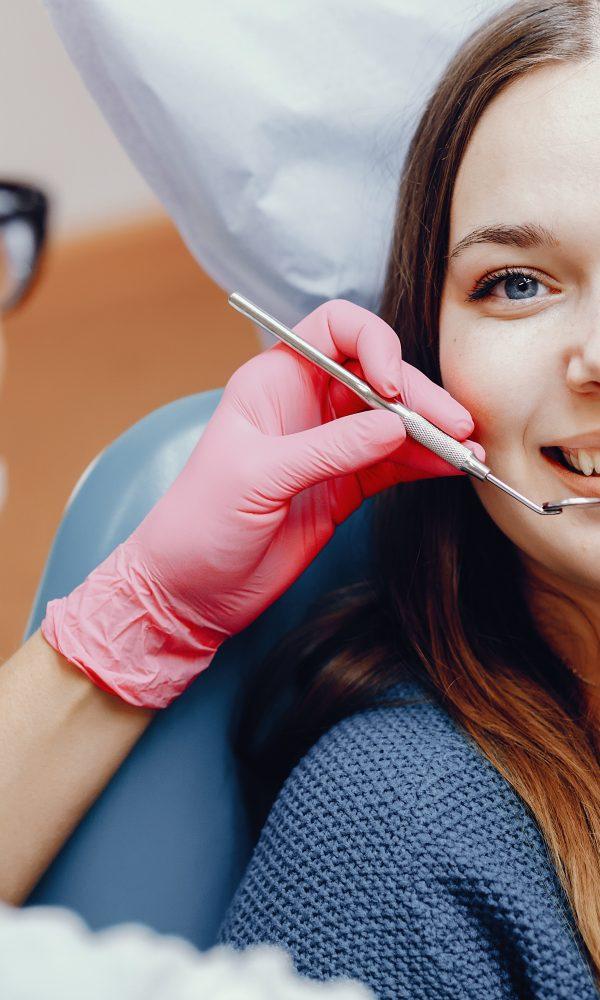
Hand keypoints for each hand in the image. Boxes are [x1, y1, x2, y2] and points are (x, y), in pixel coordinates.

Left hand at [42, 300, 484, 707]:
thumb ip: (328, 449)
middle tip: (456, 427)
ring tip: (468, 453)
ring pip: (393, 423)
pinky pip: (394, 464)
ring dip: (432, 434)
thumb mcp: (258, 477)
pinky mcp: (345, 486)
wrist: (190, 591)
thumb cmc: (198, 524)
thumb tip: (394, 424)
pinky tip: (450, 469)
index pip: (336, 330)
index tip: (393, 386)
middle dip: (420, 398)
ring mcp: (330, 446)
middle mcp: (307, 404)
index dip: (374, 344)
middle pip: (378, 378)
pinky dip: (424, 465)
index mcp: (274, 382)